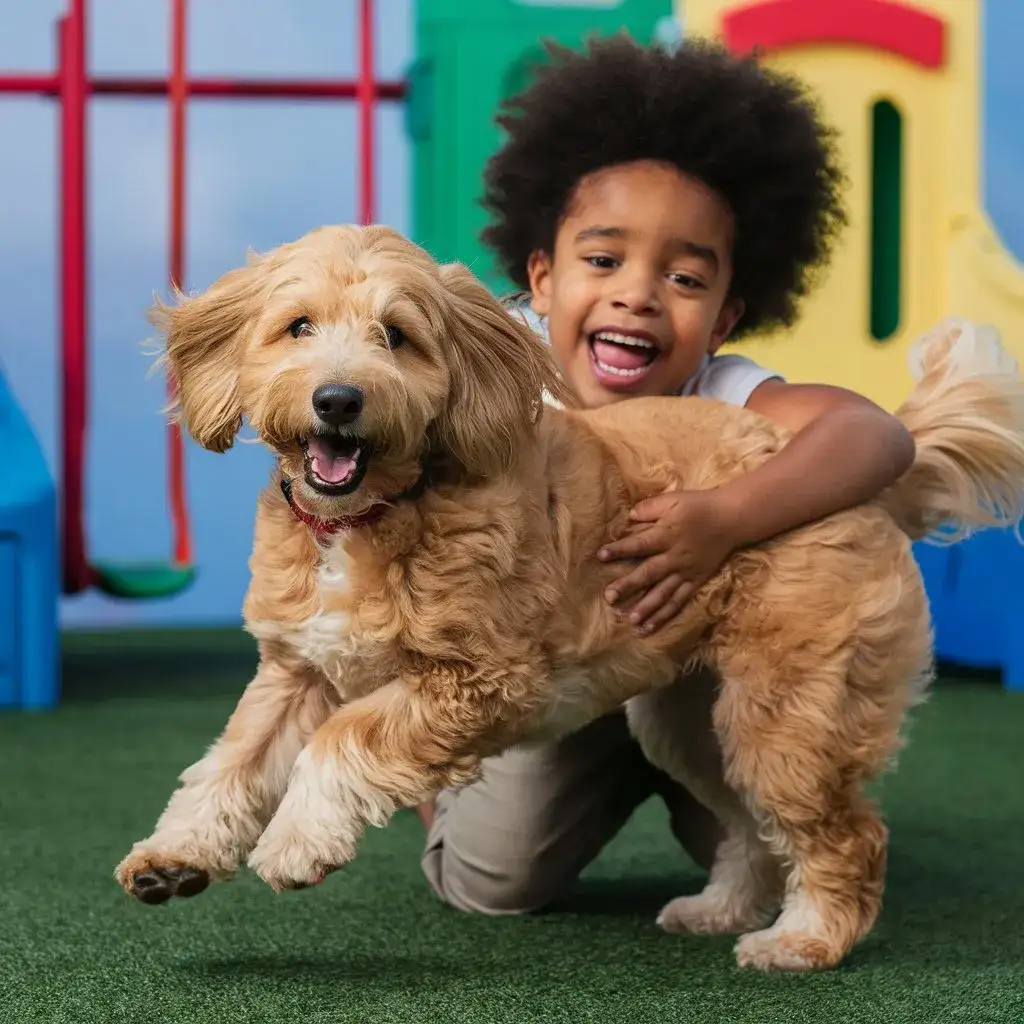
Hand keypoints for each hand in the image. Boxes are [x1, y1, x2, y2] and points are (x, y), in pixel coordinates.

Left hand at [597, 489, 738, 635]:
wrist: (732, 518)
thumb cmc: (699, 506)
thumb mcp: (673, 499)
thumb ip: (650, 508)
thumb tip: (629, 517)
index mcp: (666, 535)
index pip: (639, 544)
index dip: (620, 550)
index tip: (600, 556)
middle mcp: (675, 557)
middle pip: (649, 573)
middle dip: (628, 586)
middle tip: (609, 597)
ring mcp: (685, 572)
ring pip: (663, 593)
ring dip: (646, 608)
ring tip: (630, 620)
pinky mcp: (695, 582)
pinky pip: (679, 602)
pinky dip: (664, 615)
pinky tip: (649, 627)